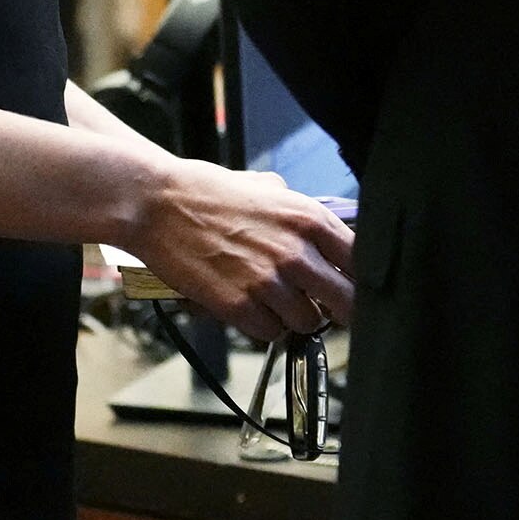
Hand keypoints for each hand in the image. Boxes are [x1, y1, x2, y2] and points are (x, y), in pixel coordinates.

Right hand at [130, 159, 356, 344]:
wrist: (157, 203)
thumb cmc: (206, 191)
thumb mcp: (266, 186)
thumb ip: (297, 212)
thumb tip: (320, 233)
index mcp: (308, 218)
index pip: (361, 263)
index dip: (359, 280)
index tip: (352, 287)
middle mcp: (296, 252)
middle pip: (347, 303)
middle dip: (340, 310)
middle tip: (326, 308)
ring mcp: (268, 282)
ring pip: (309, 322)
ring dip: (296, 318)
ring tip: (275, 302)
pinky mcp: (239, 306)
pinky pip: (272, 333)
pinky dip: (265, 326)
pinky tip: (250, 307)